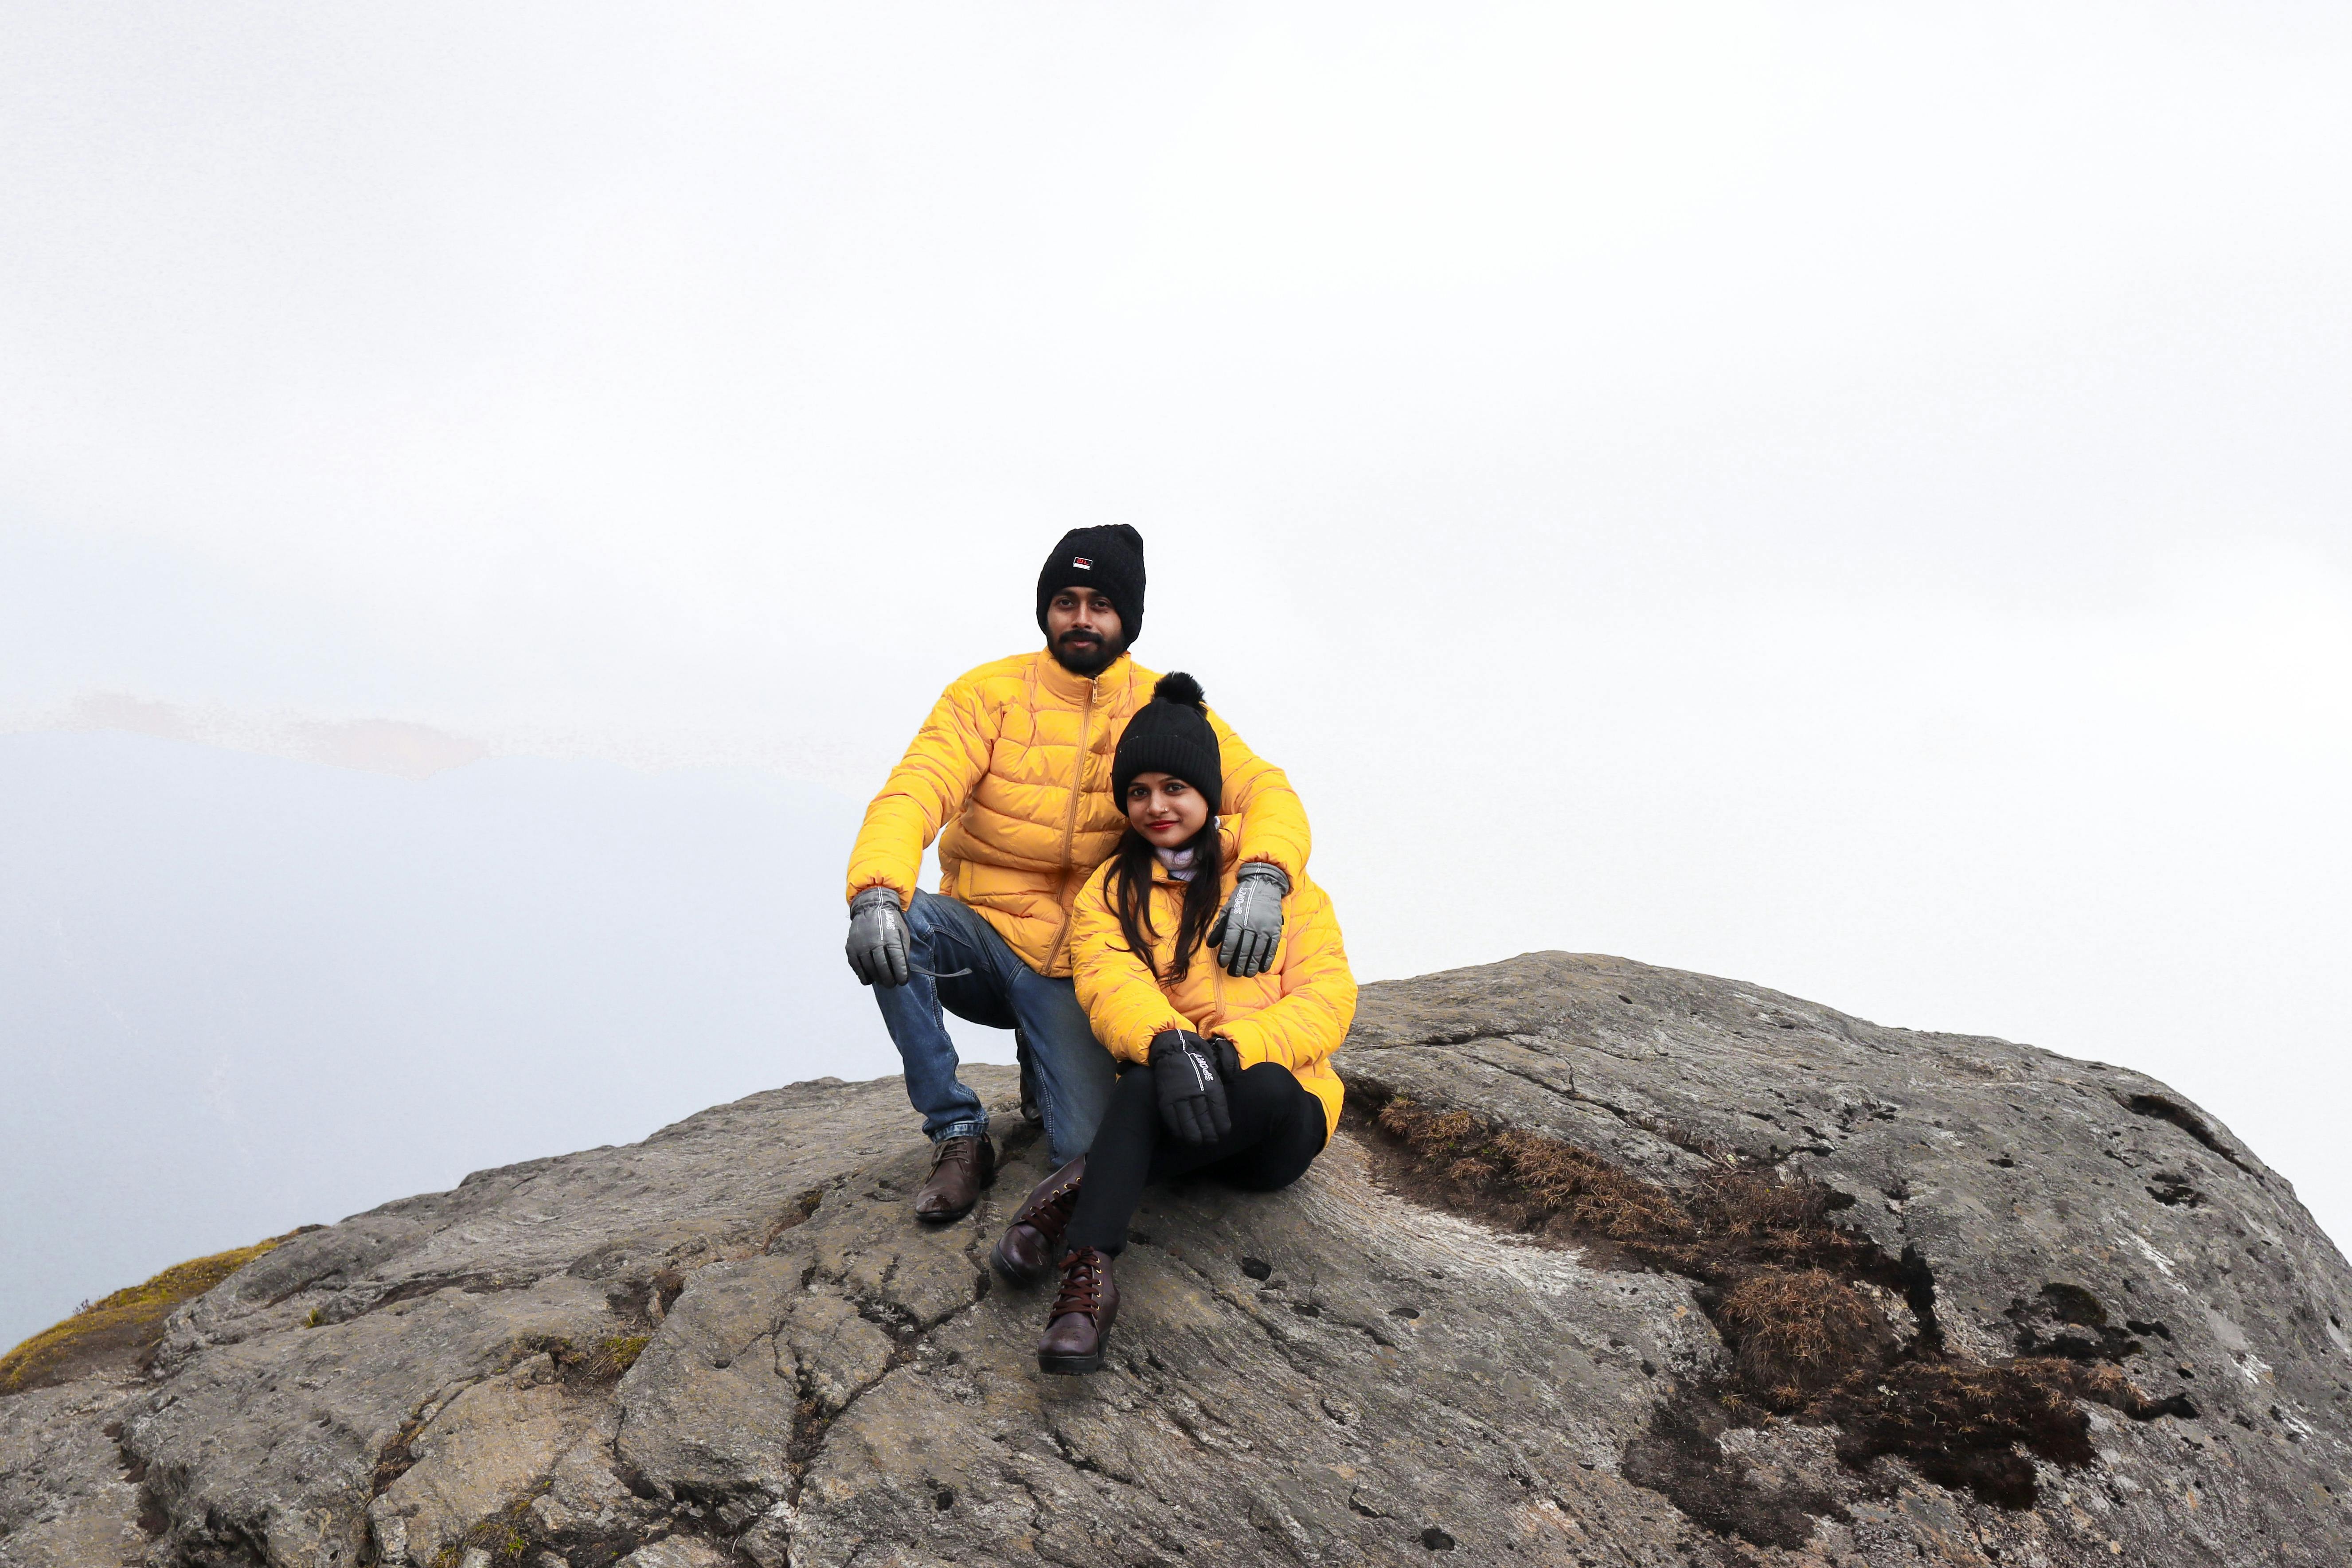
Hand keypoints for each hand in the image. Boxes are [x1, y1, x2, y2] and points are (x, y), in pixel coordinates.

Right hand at [846, 887, 910, 986]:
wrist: (871, 906)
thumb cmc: (889, 921)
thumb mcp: (902, 932)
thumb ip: (902, 950)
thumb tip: (903, 969)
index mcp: (890, 937)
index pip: (897, 961)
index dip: (901, 974)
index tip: (903, 981)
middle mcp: (874, 941)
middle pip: (882, 967)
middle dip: (889, 979)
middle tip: (892, 984)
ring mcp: (861, 945)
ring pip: (869, 969)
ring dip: (877, 978)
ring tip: (882, 981)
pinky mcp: (851, 947)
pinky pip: (856, 966)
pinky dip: (863, 975)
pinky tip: (869, 979)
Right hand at [1148, 1030, 1231, 1144]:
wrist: (1174, 1051)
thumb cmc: (1197, 1063)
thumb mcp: (1214, 1074)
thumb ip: (1217, 1094)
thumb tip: (1222, 1116)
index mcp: (1212, 1086)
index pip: (1220, 1114)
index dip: (1222, 1127)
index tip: (1223, 1133)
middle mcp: (1197, 1093)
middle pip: (1206, 1123)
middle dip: (1210, 1136)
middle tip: (1211, 1141)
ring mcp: (1180, 1098)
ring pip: (1189, 1126)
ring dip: (1195, 1138)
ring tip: (1197, 1142)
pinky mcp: (1166, 1100)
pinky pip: (1173, 1121)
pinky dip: (1178, 1131)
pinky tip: (1182, 1135)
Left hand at [1210, 862, 1288, 977]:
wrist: (1263, 885)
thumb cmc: (1242, 898)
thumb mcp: (1227, 909)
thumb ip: (1219, 927)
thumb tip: (1210, 944)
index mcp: (1237, 919)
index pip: (1230, 941)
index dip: (1226, 955)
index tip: (1223, 964)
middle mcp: (1251, 924)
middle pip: (1244, 950)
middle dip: (1238, 964)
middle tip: (1234, 973)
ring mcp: (1265, 928)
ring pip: (1258, 951)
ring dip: (1252, 965)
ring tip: (1247, 973)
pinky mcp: (1275, 929)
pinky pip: (1271, 948)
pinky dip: (1267, 959)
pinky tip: (1262, 968)